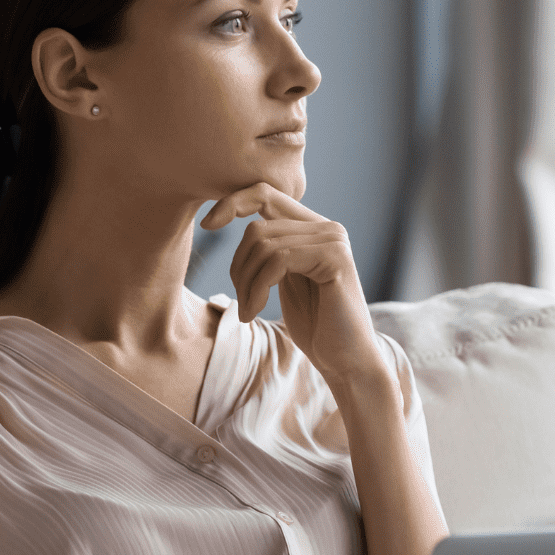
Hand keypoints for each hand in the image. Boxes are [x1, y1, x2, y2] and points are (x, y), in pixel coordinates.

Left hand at [201, 184, 387, 386]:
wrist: (347, 360)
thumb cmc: (315, 326)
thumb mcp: (285, 280)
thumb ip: (270, 250)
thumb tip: (230, 219)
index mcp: (314, 228)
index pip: (266, 193)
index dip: (233, 202)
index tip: (208, 225)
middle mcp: (327, 227)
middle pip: (258, 226)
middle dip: (238, 266)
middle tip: (242, 303)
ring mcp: (334, 239)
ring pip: (264, 243)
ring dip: (246, 283)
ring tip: (248, 312)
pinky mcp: (335, 257)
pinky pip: (278, 260)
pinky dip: (257, 288)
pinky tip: (255, 313)